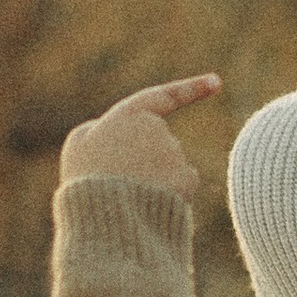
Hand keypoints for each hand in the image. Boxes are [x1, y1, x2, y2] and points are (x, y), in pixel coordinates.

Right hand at [58, 74, 222, 192]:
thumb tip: (119, 136)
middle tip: (117, 182)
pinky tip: (149, 205)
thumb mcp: (79, 146)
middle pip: (159, 145)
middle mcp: (157, 129)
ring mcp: (174, 154)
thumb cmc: (86, 180)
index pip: (165, 97)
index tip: (217, 81)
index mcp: (129, 115)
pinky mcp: (186, 179)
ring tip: (128, 196)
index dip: (192, 88)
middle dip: (145, 162)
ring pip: (170, 167)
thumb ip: (98, 130)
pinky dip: (169, 195)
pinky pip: (181, 186)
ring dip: (154, 180)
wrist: (105, 215)